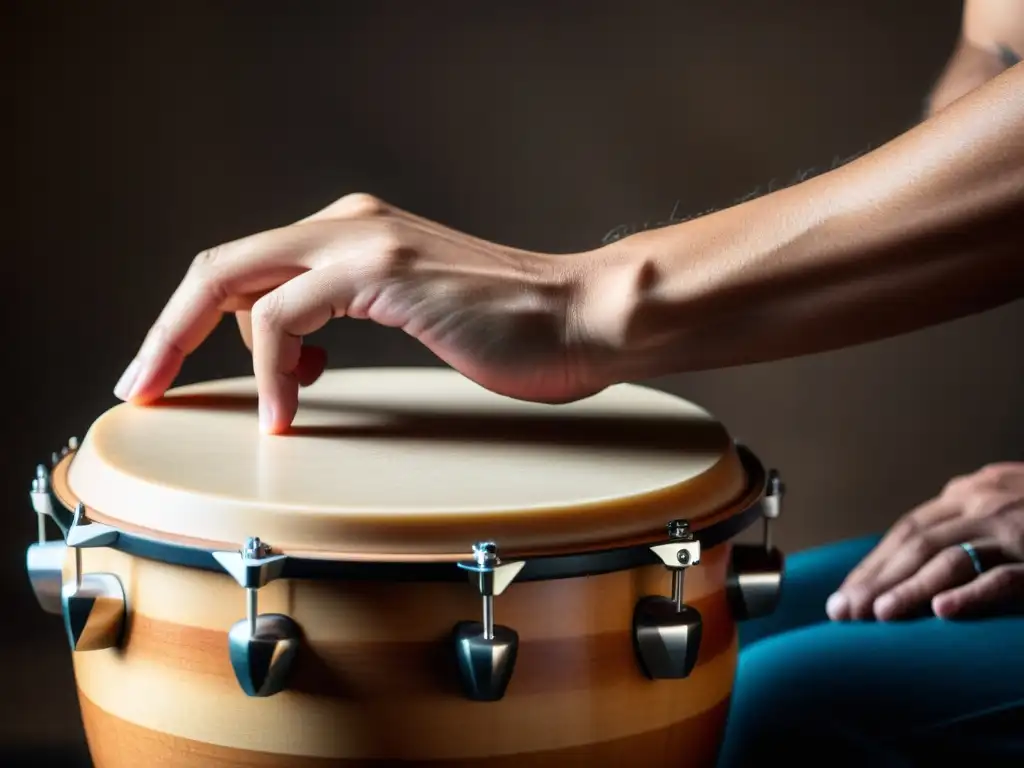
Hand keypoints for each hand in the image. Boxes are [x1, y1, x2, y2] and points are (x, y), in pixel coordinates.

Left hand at [113, 194, 620, 432]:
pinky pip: (285, 317)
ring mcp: (362, 241)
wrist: (580, 318)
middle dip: (166, 331)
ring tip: (218, 404)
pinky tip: (286, 406)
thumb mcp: (409, 314)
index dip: (189, 320)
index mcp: (352, 232)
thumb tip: (291, 360)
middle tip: (142, 385)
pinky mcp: (381, 269)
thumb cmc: (511, 331)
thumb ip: (346, 318)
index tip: (169, 369)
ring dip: (204, 350)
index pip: (243, 267)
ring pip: (234, 283)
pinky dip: (270, 367)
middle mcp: (348, 224)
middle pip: (218, 265)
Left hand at [826, 463, 1023, 621]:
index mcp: (971, 492)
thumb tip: (918, 556)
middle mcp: (985, 503)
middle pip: (915, 543)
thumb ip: (965, 520)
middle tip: (842, 614)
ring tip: (876, 616)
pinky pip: (1006, 577)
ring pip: (949, 558)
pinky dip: (972, 594)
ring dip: (909, 588)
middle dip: (875, 580)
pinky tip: (943, 612)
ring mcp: (1017, 529)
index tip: (844, 595)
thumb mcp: (1005, 502)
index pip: (907, 530)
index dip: (872, 564)